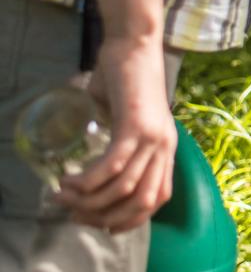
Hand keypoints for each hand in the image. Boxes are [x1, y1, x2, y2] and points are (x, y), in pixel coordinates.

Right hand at [59, 32, 174, 230]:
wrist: (134, 45)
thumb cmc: (126, 80)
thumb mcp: (127, 119)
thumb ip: (117, 142)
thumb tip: (89, 164)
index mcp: (166, 148)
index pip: (157, 198)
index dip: (130, 220)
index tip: (102, 226)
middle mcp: (165, 147)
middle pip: (142, 202)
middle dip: (106, 217)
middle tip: (75, 214)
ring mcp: (154, 137)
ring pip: (125, 188)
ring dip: (90, 201)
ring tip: (63, 197)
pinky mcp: (136, 126)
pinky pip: (113, 166)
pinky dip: (89, 181)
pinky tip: (69, 182)